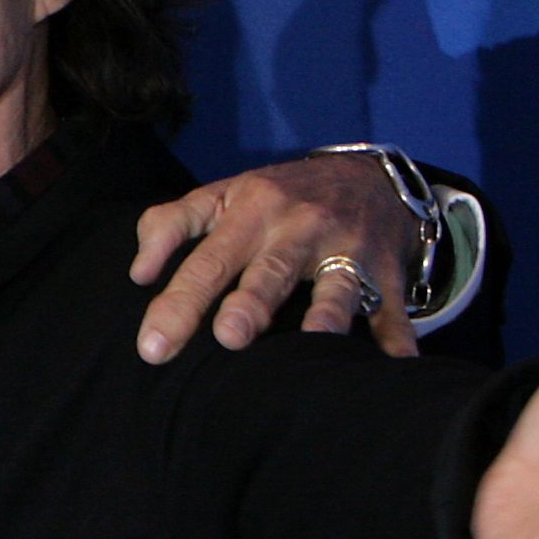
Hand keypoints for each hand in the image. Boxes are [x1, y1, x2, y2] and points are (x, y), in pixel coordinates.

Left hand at [132, 153, 418, 362]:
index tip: (152, 344)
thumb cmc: (276, 197)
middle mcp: (297, 228)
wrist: (366, 175)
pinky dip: (398, 335)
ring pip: (334, 284)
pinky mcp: (385, 271)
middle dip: (249, 305)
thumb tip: (138, 274)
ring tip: (314, 339)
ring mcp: (345, 248)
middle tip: (227, 338)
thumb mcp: (220, 196)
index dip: (177, 299)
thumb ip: (170, 225)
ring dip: (326, 313)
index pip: (204, 259)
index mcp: (249, 211)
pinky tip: (400, 363)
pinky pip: (392, 307)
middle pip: (267, 272)